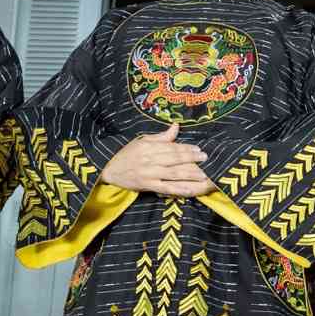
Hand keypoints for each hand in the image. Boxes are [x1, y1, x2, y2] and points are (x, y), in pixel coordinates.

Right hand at [102, 123, 216, 196]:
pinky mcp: (147, 185)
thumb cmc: (127, 155)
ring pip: (173, 173)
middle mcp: (149, 159)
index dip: (186, 148)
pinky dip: (178, 189)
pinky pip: (166, 188)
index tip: (199, 149)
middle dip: (191, 158)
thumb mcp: (141, 141)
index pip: (171, 147)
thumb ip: (161, 136)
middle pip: (174, 158)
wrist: (108, 170)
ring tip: (203, 174)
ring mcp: (149, 173)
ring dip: (189, 174)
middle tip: (206, 158)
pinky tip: (190, 189)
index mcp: (148, 146)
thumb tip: (176, 125)